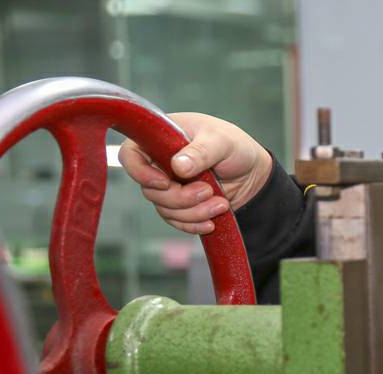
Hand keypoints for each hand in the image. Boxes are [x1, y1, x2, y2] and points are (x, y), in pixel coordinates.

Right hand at [119, 111, 272, 234]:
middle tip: (208, 191)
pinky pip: (177, 221)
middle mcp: (159, 164)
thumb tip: (178, 166)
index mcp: (160, 139)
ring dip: (193, 212)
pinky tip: (212, 222)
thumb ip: (201, 151)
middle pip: (150, 191)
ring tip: (221, 204)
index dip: (141, 173)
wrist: (252, 172)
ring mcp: (169, 186)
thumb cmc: (235, 146)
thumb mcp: (222, 141)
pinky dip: (194, 224)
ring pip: (165, 209)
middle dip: (180, 198)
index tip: (165, 182)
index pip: (130, 156)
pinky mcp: (181, 205)